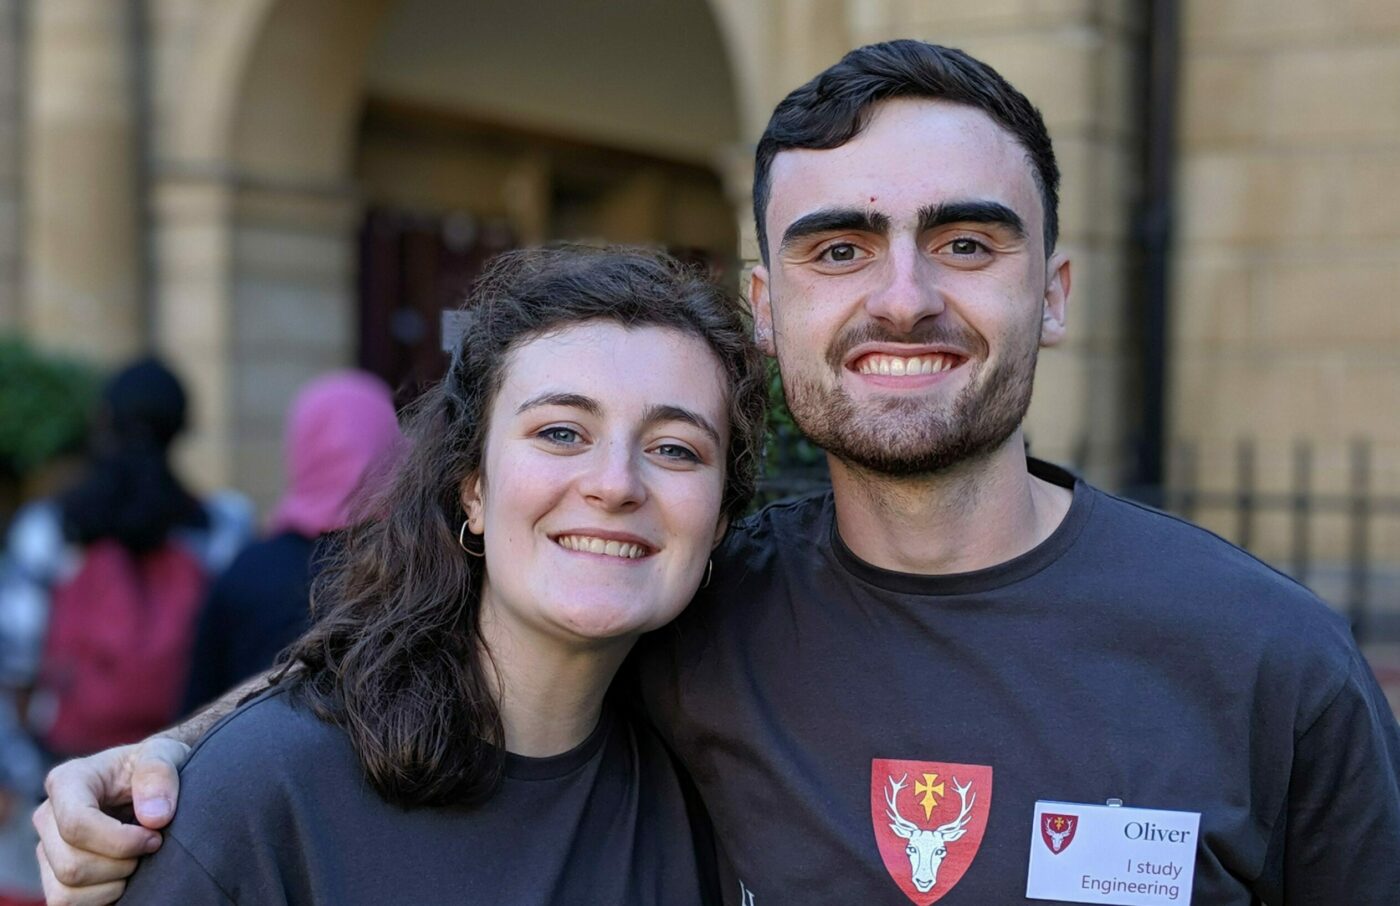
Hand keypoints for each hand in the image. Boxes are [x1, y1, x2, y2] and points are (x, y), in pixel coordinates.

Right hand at [32, 736, 189, 905]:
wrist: (153, 785)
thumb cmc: (156, 769)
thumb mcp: (166, 754)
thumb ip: (159, 774)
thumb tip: (154, 817)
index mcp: (68, 780)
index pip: (76, 824)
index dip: (120, 841)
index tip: (155, 836)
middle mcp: (48, 816)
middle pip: (71, 865)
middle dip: (121, 865)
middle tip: (151, 847)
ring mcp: (47, 848)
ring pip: (66, 890)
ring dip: (113, 884)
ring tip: (137, 861)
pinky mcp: (54, 875)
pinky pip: (66, 904)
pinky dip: (102, 898)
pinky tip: (124, 876)